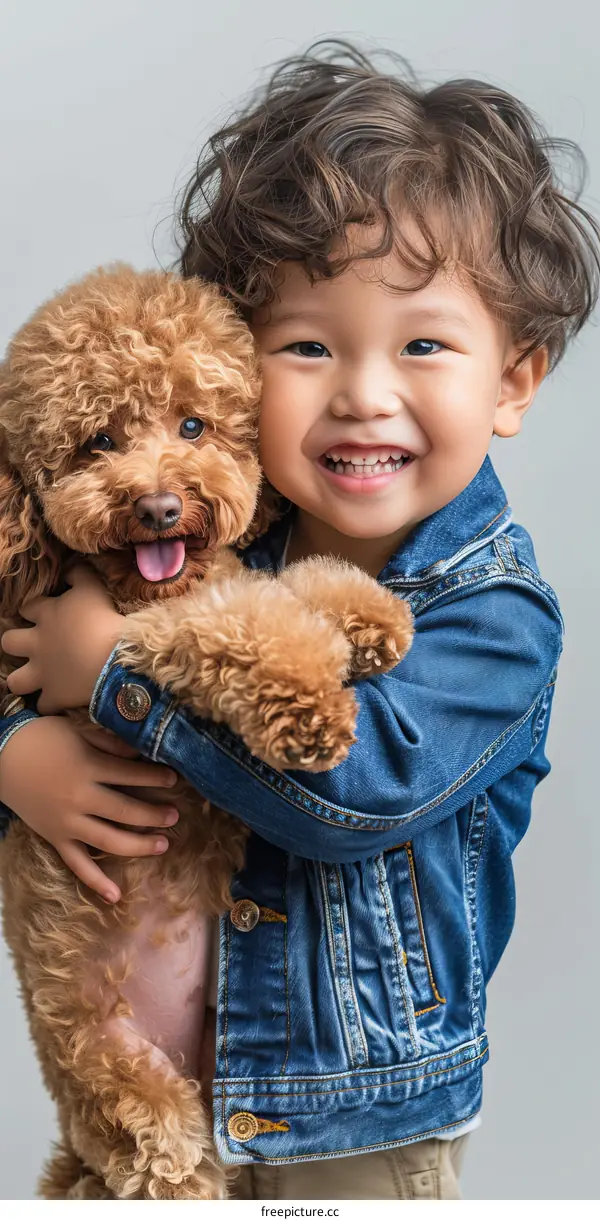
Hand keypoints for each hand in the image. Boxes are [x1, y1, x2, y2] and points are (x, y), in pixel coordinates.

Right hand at [0, 717, 178, 902]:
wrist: (1, 757)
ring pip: (109, 840)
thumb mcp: (77, 730)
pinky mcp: (55, 838)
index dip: (156, 777)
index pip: (131, 775)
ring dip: (139, 845)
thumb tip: (141, 752)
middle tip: (175, 816)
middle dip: (154, 814)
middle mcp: (80, 799)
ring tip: (163, 845)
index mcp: (88, 768)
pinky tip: (116, 896)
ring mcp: (67, 823)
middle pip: (125, 811)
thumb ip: (110, 743)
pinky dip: (96, 881)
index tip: (175, 779)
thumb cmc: (42, 738)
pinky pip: (77, 864)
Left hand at [1, 565, 122, 712]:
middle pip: (9, 642)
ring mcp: (43, 672)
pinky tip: (55, 700)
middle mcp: (37, 644)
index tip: (42, 611)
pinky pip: (43, 705)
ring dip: (22, 679)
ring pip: (16, 680)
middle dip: (15, 643)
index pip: (26, 607)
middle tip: (32, 645)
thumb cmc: (103, 619)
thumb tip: (68, 569)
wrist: (114, 658)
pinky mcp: (54, 695)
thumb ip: (78, 574)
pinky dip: (48, 704)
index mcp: (46, 616)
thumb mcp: (93, 587)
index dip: (32, 609)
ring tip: (33, 678)